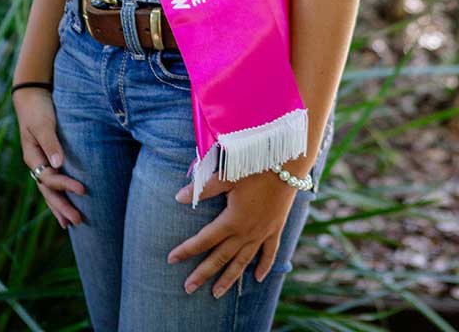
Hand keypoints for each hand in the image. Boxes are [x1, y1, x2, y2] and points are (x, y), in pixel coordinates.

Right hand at [13, 88, 85, 229]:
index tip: (82, 190)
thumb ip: (50, 142)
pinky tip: (66, 203)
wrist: (32, 95)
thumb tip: (58, 164)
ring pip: (49, 189)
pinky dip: (59, 193)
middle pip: (48, 190)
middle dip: (61, 207)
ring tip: (70, 223)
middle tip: (77, 221)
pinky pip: (54, 180)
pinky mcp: (49, 157)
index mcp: (32, 156)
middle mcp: (36, 163)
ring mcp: (41, 162)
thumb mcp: (43, 124)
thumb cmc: (38, 108)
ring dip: (59, 205)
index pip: (49, 177)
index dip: (65, 185)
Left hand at [168, 169, 297, 296]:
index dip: (186, 249)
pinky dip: (264, 267)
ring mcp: (262, 233)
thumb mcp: (227, 175)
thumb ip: (204, 188)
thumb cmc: (255, 167)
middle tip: (188, 288)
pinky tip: (259, 279)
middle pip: (220, 257)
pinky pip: (269, 253)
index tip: (171, 259)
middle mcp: (246, 232)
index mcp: (231, 220)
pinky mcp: (275, 229)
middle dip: (203, 273)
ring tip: (216, 294)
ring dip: (228, 278)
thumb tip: (179, 198)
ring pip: (242, 262)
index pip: (204, 240)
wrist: (287, 164)